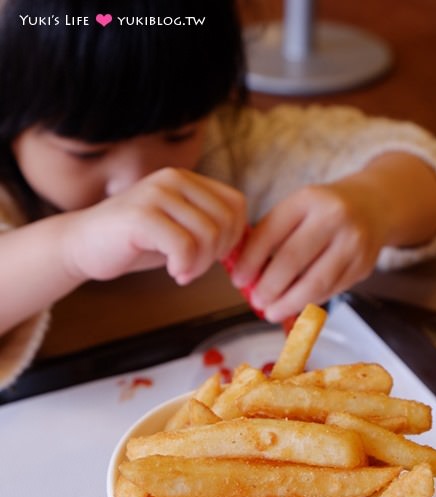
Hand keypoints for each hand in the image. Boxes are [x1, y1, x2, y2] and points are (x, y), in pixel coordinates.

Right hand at [62, 167, 246, 284]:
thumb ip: (209, 229)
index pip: (236, 204)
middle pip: (226, 220)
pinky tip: (173, 272)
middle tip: (195, 269)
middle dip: (217, 254)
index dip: (235, 237)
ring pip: (208, 234)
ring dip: (201, 264)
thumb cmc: (133, 242)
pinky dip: (185, 266)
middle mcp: (173, 179)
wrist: (82, 245)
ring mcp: (156, 194)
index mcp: (186, 180)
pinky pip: (184, 246)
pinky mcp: (141, 215)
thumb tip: (247, 245)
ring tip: (183, 272)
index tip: (215, 257)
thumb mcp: (179, 230)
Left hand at [231, 182, 387, 321]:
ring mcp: (353, 242)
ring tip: (272, 311)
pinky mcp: (364, 265)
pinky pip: (331, 290)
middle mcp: (333, 217)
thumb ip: (271, 236)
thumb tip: (246, 276)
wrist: (375, 205)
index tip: (238, 279)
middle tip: (256, 301)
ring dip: (288, 303)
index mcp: (308, 199)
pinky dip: (309, 301)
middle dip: (269, 287)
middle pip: (292, 260)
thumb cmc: (324, 211)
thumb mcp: (297, 209)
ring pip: (315, 282)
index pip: (271, 232)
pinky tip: (297, 305)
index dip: (250, 261)